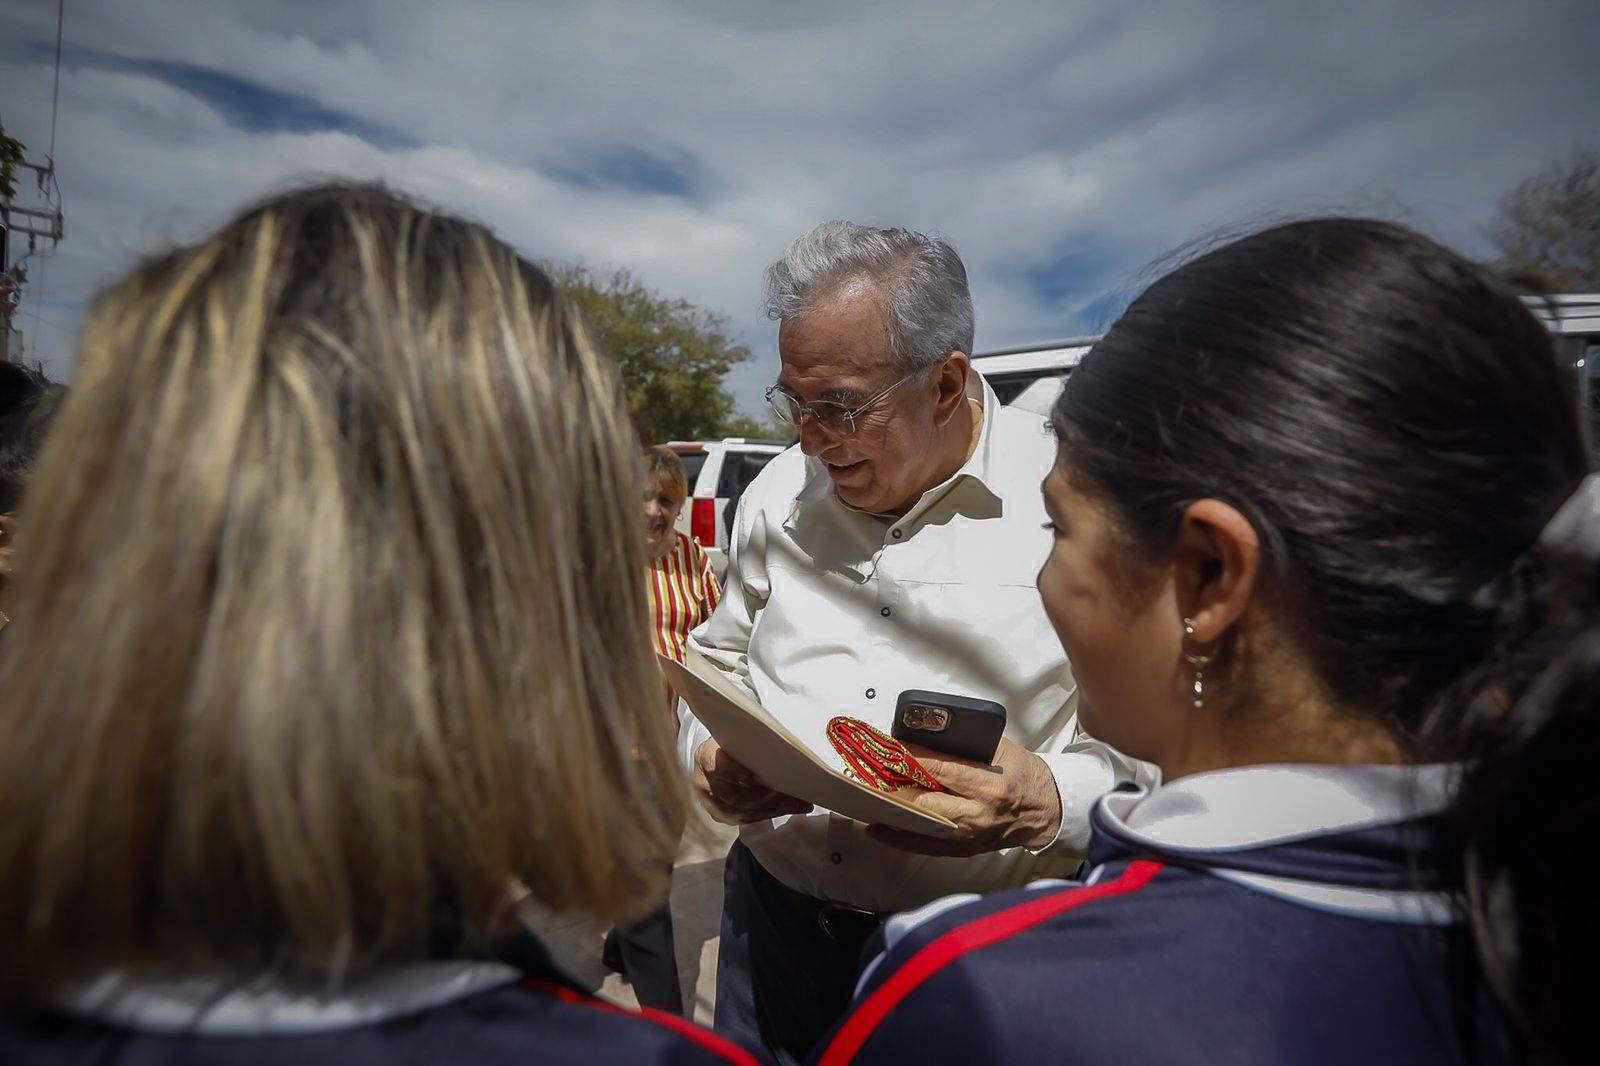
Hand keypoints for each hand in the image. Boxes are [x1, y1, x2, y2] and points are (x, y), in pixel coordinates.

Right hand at [693, 738, 812, 824]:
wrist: (717, 757)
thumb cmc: (733, 742)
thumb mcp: (737, 735)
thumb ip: (751, 738)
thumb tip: (783, 739)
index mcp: (705, 755)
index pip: (716, 766)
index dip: (732, 773)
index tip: (749, 779)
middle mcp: (703, 781)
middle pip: (734, 795)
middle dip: (767, 797)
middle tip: (793, 795)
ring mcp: (710, 802)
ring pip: (743, 811)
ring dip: (774, 809)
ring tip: (798, 805)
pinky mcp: (721, 815)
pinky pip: (747, 819)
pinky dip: (770, 814)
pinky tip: (789, 809)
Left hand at [867, 738, 1061, 856]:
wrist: (1046, 811)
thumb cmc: (1024, 775)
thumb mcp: (1003, 750)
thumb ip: (968, 745)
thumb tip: (927, 734)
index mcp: (991, 786)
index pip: (945, 771)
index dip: (915, 759)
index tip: (891, 748)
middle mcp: (979, 815)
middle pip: (928, 803)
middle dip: (896, 788)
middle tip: (869, 774)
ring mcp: (970, 836)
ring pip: (922, 827)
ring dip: (891, 814)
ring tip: (864, 801)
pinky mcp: (964, 849)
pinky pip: (925, 846)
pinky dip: (899, 838)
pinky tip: (876, 829)